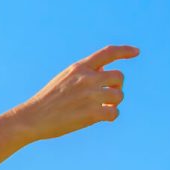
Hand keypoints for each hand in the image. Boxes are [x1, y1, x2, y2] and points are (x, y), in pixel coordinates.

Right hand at [12, 45, 138, 142]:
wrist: (32, 118)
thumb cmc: (48, 101)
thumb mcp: (64, 78)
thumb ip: (84, 73)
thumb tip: (104, 71)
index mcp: (79, 67)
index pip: (108, 53)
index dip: (125, 51)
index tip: (136, 52)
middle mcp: (87, 78)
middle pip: (119, 76)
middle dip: (117, 86)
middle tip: (108, 95)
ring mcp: (90, 95)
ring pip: (119, 95)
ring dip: (114, 102)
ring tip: (103, 108)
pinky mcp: (91, 113)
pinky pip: (114, 112)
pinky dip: (111, 115)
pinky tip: (103, 118)